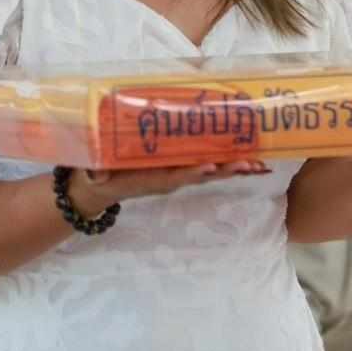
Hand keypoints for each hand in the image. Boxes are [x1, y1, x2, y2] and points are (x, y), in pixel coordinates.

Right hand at [65, 160, 271, 216]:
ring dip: (234, 169)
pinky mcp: (180, 170)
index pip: (174, 176)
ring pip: (210, 172)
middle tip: (249, 165)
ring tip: (258, 165)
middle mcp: (170, 179)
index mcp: (151, 178)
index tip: (209, 167)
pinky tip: (249, 162)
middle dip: (225, 171)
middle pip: (201, 175)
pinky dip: (229, 165)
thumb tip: (97, 176)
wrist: (101, 189)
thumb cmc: (98, 176)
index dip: (192, 172)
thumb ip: (96, 174)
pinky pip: (207, 167)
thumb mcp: (93, 175)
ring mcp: (177, 175)